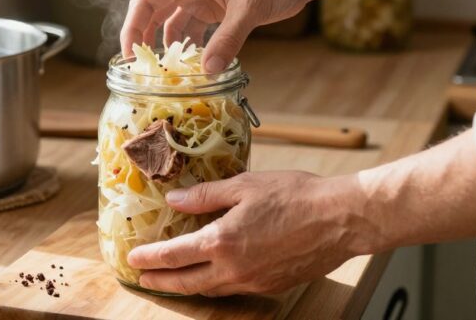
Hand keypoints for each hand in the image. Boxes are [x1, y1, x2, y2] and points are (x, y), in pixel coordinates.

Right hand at [120, 0, 310, 72]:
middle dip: (146, 40)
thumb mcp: (248, 10)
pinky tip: (192, 65)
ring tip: (167, 72)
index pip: (147, 0)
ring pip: (172, 23)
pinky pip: (192, 29)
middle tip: (142, 70)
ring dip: (170, 46)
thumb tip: (207, 71)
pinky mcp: (214, 7)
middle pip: (154, 12)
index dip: (133, 27)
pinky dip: (190, 46)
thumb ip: (227, 40)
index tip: (130, 55)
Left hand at [126, 171, 373, 295]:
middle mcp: (234, 268)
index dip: (151, 259)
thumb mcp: (245, 185)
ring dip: (188, 285)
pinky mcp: (272, 286)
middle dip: (162, 282)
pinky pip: (235, 289)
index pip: (174, 256)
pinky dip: (217, 284)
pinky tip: (216, 274)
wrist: (341, 219)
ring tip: (174, 279)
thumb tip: (176, 200)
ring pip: (211, 289)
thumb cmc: (296, 196)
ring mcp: (254, 281)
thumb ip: (206, 195)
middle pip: (187, 282)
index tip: (134, 260)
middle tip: (144, 279)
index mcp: (222, 241)